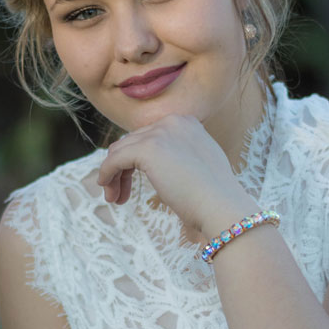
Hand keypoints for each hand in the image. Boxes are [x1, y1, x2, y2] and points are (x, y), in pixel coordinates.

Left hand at [97, 114, 251, 234]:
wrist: (221, 206)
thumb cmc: (213, 198)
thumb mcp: (197, 166)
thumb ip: (178, 158)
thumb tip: (158, 167)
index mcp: (187, 123)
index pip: (149, 135)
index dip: (137, 159)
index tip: (133, 180)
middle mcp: (173, 122)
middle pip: (133, 141)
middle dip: (124, 168)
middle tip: (121, 194)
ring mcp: (160, 133)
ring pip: (121, 149)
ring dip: (114, 174)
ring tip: (114, 197)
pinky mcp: (148, 148)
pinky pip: (115, 159)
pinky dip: (107, 172)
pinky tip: (106, 188)